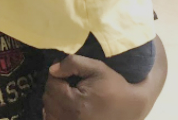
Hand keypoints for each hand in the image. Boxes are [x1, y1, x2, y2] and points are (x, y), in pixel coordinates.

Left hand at [43, 37, 166, 119]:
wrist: (129, 107)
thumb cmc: (113, 85)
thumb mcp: (97, 68)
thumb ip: (73, 63)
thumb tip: (52, 69)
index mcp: (75, 103)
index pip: (51, 85)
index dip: (56, 74)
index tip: (64, 70)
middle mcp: (70, 118)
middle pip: (48, 98)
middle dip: (54, 86)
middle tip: (66, 80)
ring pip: (48, 110)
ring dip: (53, 99)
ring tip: (66, 91)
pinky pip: (53, 119)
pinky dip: (56, 111)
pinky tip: (65, 104)